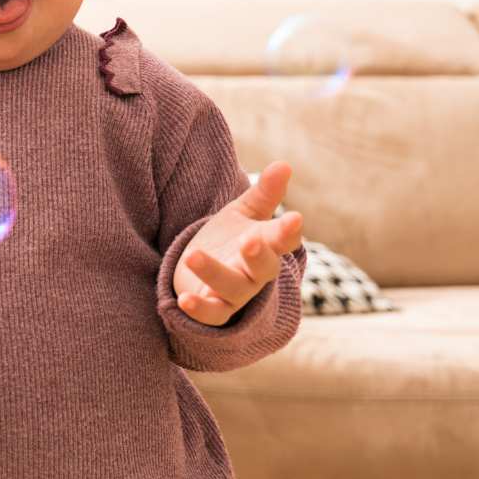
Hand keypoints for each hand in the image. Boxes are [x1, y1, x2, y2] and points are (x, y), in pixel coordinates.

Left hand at [173, 161, 305, 325]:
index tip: (294, 218)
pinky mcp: (215, 309)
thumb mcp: (244, 213)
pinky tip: (184, 299)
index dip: (290, 231)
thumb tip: (284, 164)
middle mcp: (256, 273)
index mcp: (268, 246)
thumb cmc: (230, 239)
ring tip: (194, 255)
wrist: (203, 270)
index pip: (285, 240)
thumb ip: (264, 193)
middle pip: (264, 268)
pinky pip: (211, 314)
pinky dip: (199, 309)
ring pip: (232, 288)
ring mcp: (236, 293)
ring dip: (214, 273)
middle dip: (259, 256)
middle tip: (251, 239)